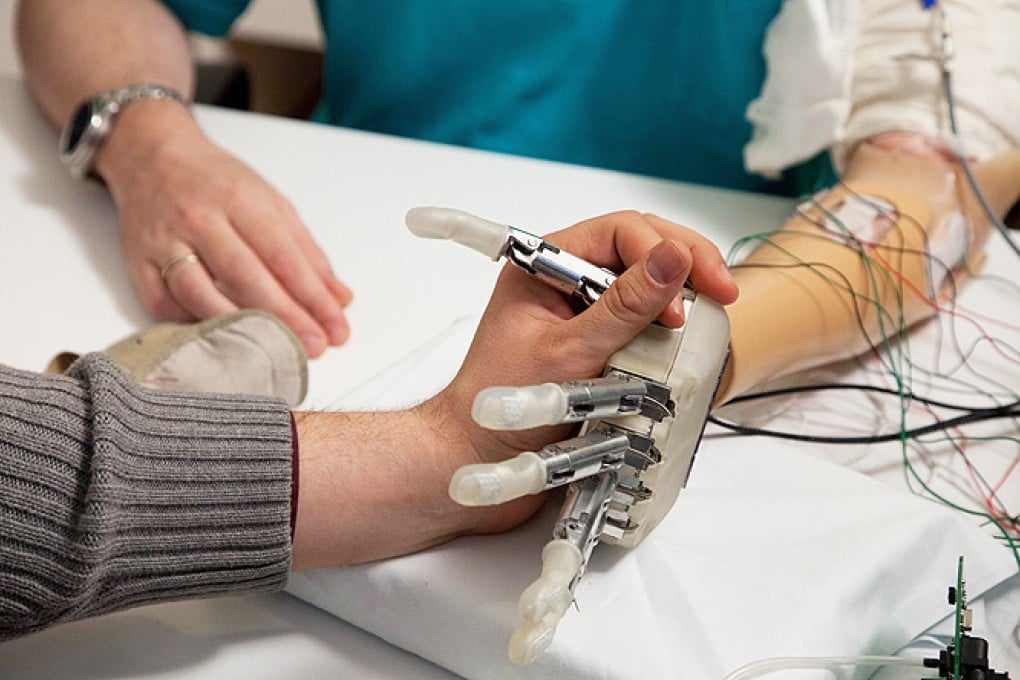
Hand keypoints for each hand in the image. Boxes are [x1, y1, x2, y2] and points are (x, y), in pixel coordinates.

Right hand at [97, 102, 352, 357]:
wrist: (152, 157)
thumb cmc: (218, 183)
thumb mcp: (271, 203)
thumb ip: (307, 252)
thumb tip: (339, 298)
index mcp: (240, 199)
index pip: (283, 256)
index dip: (312, 297)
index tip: (336, 327)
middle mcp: (200, 219)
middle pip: (245, 276)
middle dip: (285, 316)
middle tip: (315, 345)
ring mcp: (164, 241)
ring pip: (199, 292)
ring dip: (239, 326)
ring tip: (272, 350)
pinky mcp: (136, 261)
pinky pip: (162, 302)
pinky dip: (192, 324)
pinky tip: (221, 336)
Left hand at [292, 211, 735, 567]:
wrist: (475, 460)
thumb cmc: (501, 407)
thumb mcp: (571, 352)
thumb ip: (625, 305)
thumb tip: (673, 258)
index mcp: (544, 265)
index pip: (621, 231)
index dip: (665, 254)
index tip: (692, 297)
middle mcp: (564, 283)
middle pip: (639, 249)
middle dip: (684, 265)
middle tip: (723, 293)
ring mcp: (581, 314)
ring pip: (644, 285)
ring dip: (678, 297)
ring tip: (706, 318)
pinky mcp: (594, 346)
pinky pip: (640, 324)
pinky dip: (665, 331)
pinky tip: (683, 343)